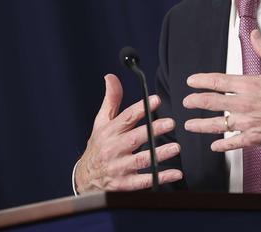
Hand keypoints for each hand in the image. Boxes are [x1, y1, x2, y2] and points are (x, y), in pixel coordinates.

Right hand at [74, 74, 182, 192]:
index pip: (126, 117)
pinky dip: (161, 178)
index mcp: (109, 131)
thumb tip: (111, 77)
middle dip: (153, 130)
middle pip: (135, 138)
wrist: (84, 178)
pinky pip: (144, 182)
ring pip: (141, 160)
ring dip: (159, 154)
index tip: (156, 100)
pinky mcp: (124, 185)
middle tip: (171, 123)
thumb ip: (111, 100)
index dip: (141, 108)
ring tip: (176, 147)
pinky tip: (175, 173)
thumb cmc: (98, 145)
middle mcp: (113, 149)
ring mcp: (118, 168)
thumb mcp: (101, 122)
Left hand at [183, 30, 260, 150]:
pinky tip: (214, 145)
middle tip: (186, 101)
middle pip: (213, 103)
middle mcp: (246, 104)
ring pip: (219, 124)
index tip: (191, 81)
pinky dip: (223, 144)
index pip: (219, 81)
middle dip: (196, 101)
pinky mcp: (257, 139)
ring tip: (190, 124)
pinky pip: (235, 143)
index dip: (202, 81)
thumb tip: (254, 34)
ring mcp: (250, 123)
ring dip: (202, 124)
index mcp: (251, 85)